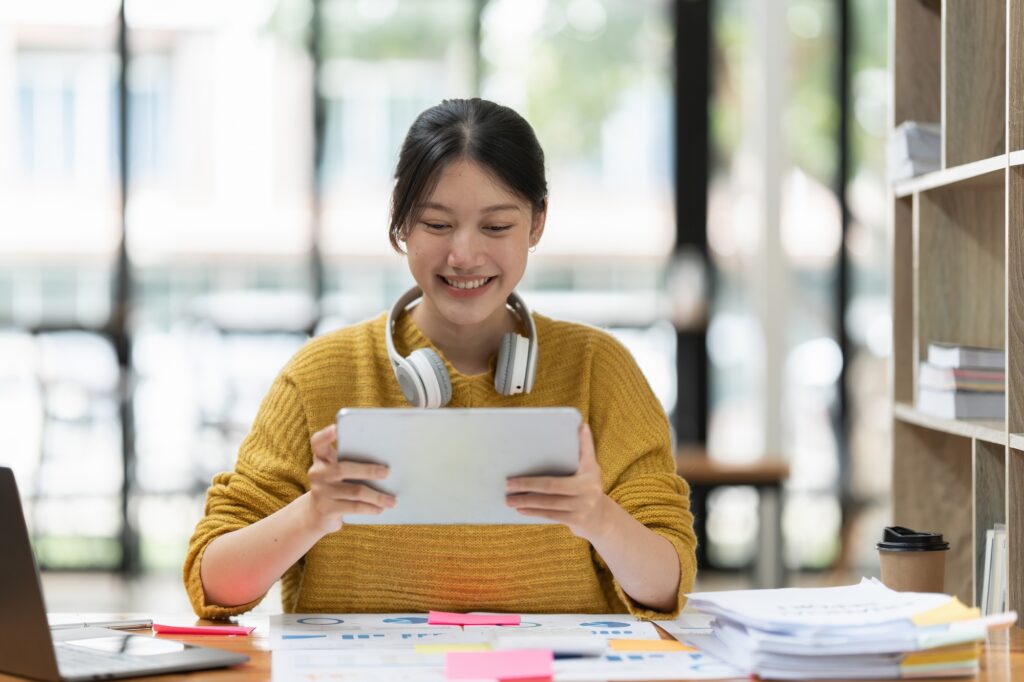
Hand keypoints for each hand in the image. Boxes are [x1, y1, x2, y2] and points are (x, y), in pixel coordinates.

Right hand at [305, 424, 395, 534]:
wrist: (318, 514)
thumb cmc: (338, 485)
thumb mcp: (340, 471)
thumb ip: (354, 462)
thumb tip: (387, 464)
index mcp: (321, 457)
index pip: (318, 442)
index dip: (326, 435)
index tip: (336, 428)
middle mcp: (317, 472)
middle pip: (343, 469)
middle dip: (368, 470)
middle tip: (387, 472)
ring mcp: (320, 491)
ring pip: (354, 491)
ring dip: (376, 496)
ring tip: (392, 500)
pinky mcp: (326, 509)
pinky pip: (353, 507)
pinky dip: (370, 508)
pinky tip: (380, 508)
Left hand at [505, 422, 611, 541]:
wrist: (600, 517)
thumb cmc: (586, 486)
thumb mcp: (588, 469)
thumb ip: (582, 451)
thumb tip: (580, 425)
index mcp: (591, 470)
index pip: (586, 452)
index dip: (584, 440)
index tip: (580, 425)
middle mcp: (590, 488)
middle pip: (553, 485)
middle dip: (528, 485)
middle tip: (508, 483)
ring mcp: (584, 506)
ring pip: (549, 503)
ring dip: (526, 501)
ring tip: (509, 499)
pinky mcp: (577, 520)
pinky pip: (551, 515)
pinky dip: (534, 512)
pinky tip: (521, 509)